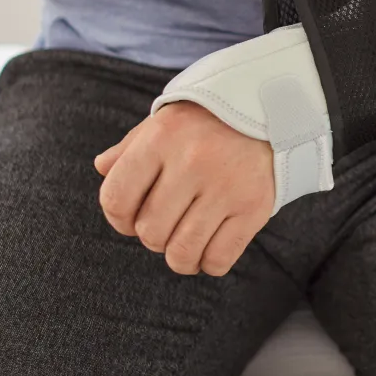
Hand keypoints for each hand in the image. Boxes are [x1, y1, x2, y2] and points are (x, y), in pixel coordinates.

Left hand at [95, 103, 274, 276]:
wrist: (273, 112)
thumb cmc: (208, 123)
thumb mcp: (164, 124)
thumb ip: (130, 148)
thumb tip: (102, 169)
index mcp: (161, 138)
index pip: (116, 199)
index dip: (118, 219)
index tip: (132, 219)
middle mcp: (192, 162)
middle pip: (150, 231)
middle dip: (153, 237)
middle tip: (168, 225)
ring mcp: (226, 186)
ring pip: (182, 252)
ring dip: (179, 257)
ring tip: (185, 246)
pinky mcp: (255, 207)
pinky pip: (219, 258)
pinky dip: (208, 264)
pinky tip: (210, 249)